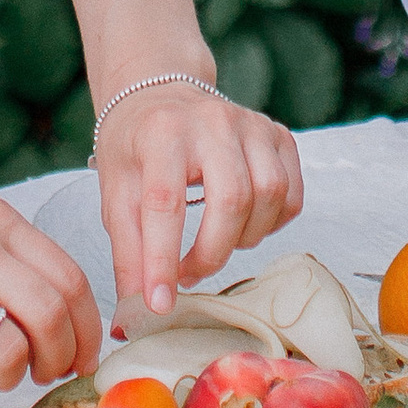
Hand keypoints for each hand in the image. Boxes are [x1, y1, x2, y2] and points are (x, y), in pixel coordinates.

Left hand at [96, 77, 305, 317]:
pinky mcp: (278, 134)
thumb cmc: (135, 148)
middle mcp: (212, 121)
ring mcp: (252, 124)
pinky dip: (271, 224)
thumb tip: (133, 312)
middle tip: (189, 273)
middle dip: (212, 253)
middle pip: (232, 200)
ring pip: (270, 196)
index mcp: (162, 132)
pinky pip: (291, 195)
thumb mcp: (116, 195)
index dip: (163, 260)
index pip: (166, 203)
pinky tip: (242, 225)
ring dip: (243, 239)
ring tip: (213, 244)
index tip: (160, 302)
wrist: (161, 95)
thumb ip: (128, 253)